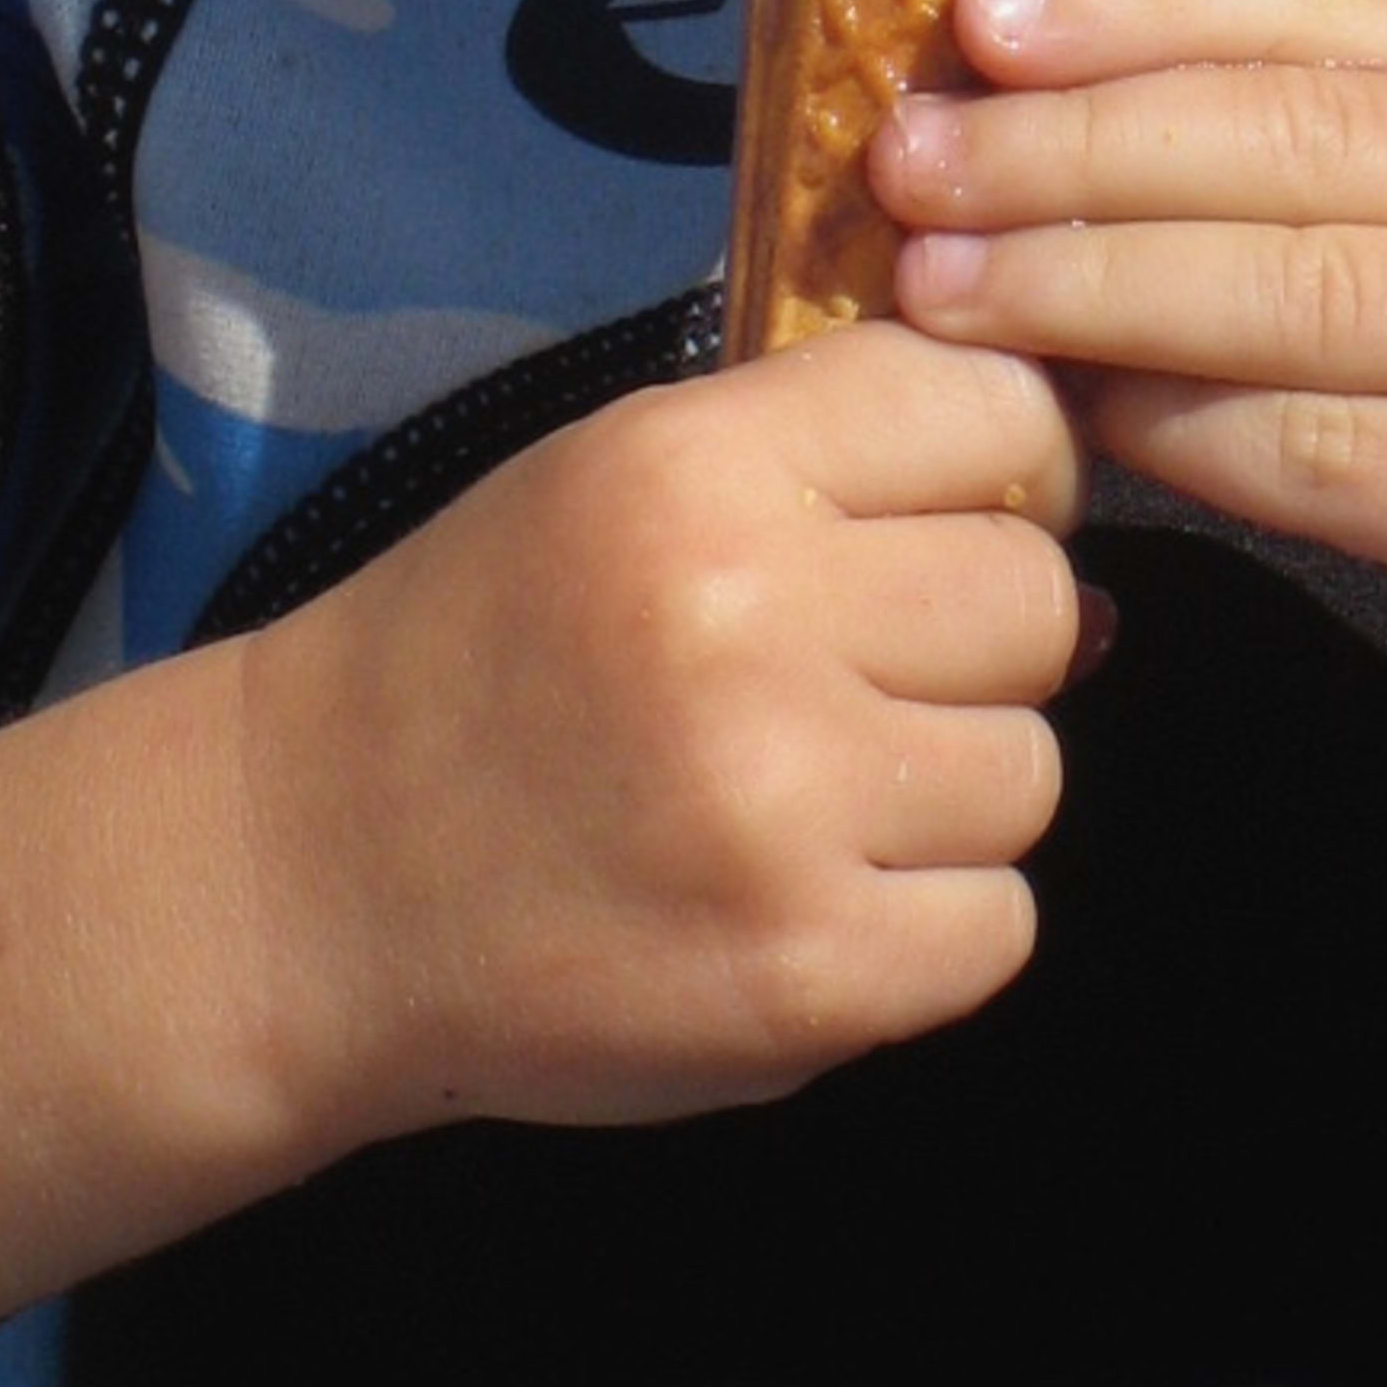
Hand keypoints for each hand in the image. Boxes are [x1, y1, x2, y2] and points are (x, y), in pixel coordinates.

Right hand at [227, 322, 1084, 1150]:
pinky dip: (927, 928)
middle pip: (1038, 600)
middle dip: (974, 643)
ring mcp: (783, 811)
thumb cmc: (486, 652)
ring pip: (1031, 770)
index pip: (994, 407)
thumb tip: (1071, 533)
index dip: (1004, 470)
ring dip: (949, 794)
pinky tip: (808, 902)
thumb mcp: (623, 480)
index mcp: (699, 469)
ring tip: (812, 799)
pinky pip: (999, 926)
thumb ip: (827, 463)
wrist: (316, 875)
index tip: (952, 519)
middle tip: (859, 681)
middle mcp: (750, 622)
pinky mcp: (808, 978)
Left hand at [876, 0, 1386, 847]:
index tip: (975, 5)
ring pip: (1298, 285)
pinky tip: (1086, 432)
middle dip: (1069, 139)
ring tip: (940, 287)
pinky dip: (1193, 437)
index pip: (1322, 2)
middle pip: (1286, 137)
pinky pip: (1343, 456)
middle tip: (907, 156)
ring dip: (1092, 282)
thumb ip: (1377, 190)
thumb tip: (1089, 135)